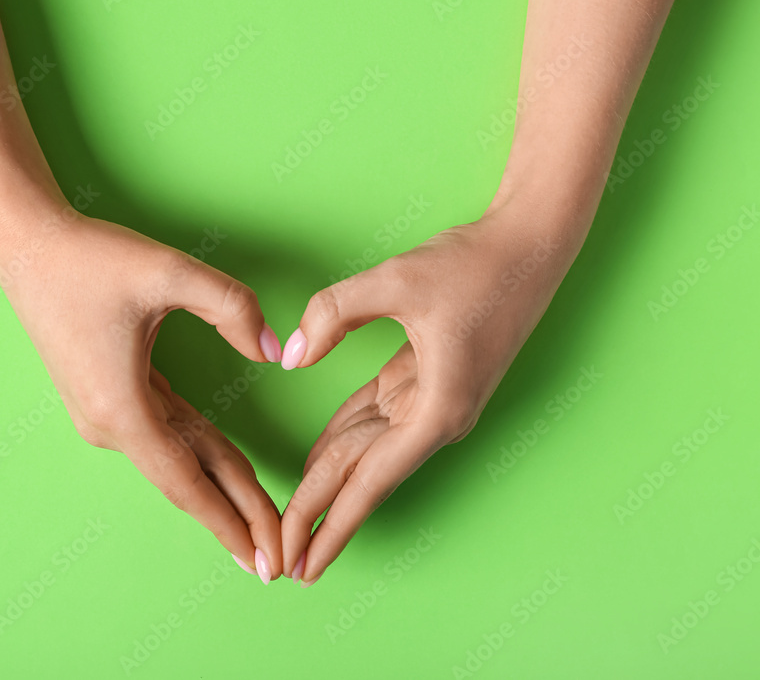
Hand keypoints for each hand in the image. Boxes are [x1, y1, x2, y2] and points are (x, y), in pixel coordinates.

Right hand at [0, 198, 283, 581]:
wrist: (28, 244)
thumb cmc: (92, 259)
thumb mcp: (169, 272)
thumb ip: (232, 307)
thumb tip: (273, 350)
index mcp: (122, 409)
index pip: (189, 482)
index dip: (231, 519)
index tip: (264, 559)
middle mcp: (110, 423)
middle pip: (188, 478)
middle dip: (235, 516)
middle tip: (276, 560)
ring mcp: (105, 413)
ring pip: (178, 456)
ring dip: (218, 487)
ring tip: (257, 522)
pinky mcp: (107, 395)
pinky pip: (164, 432)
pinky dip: (197, 453)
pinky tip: (221, 469)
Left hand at [279, 204, 576, 583]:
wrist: (529, 245)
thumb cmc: (474, 265)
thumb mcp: (396, 280)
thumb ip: (335, 313)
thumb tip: (292, 355)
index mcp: (436, 410)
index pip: (367, 480)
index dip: (328, 521)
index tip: (299, 563)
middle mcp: (436, 417)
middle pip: (362, 474)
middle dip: (320, 515)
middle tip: (280, 558)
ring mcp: (433, 401)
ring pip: (367, 449)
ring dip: (331, 484)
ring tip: (296, 519)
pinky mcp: (428, 379)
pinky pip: (376, 417)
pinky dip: (344, 437)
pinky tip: (316, 457)